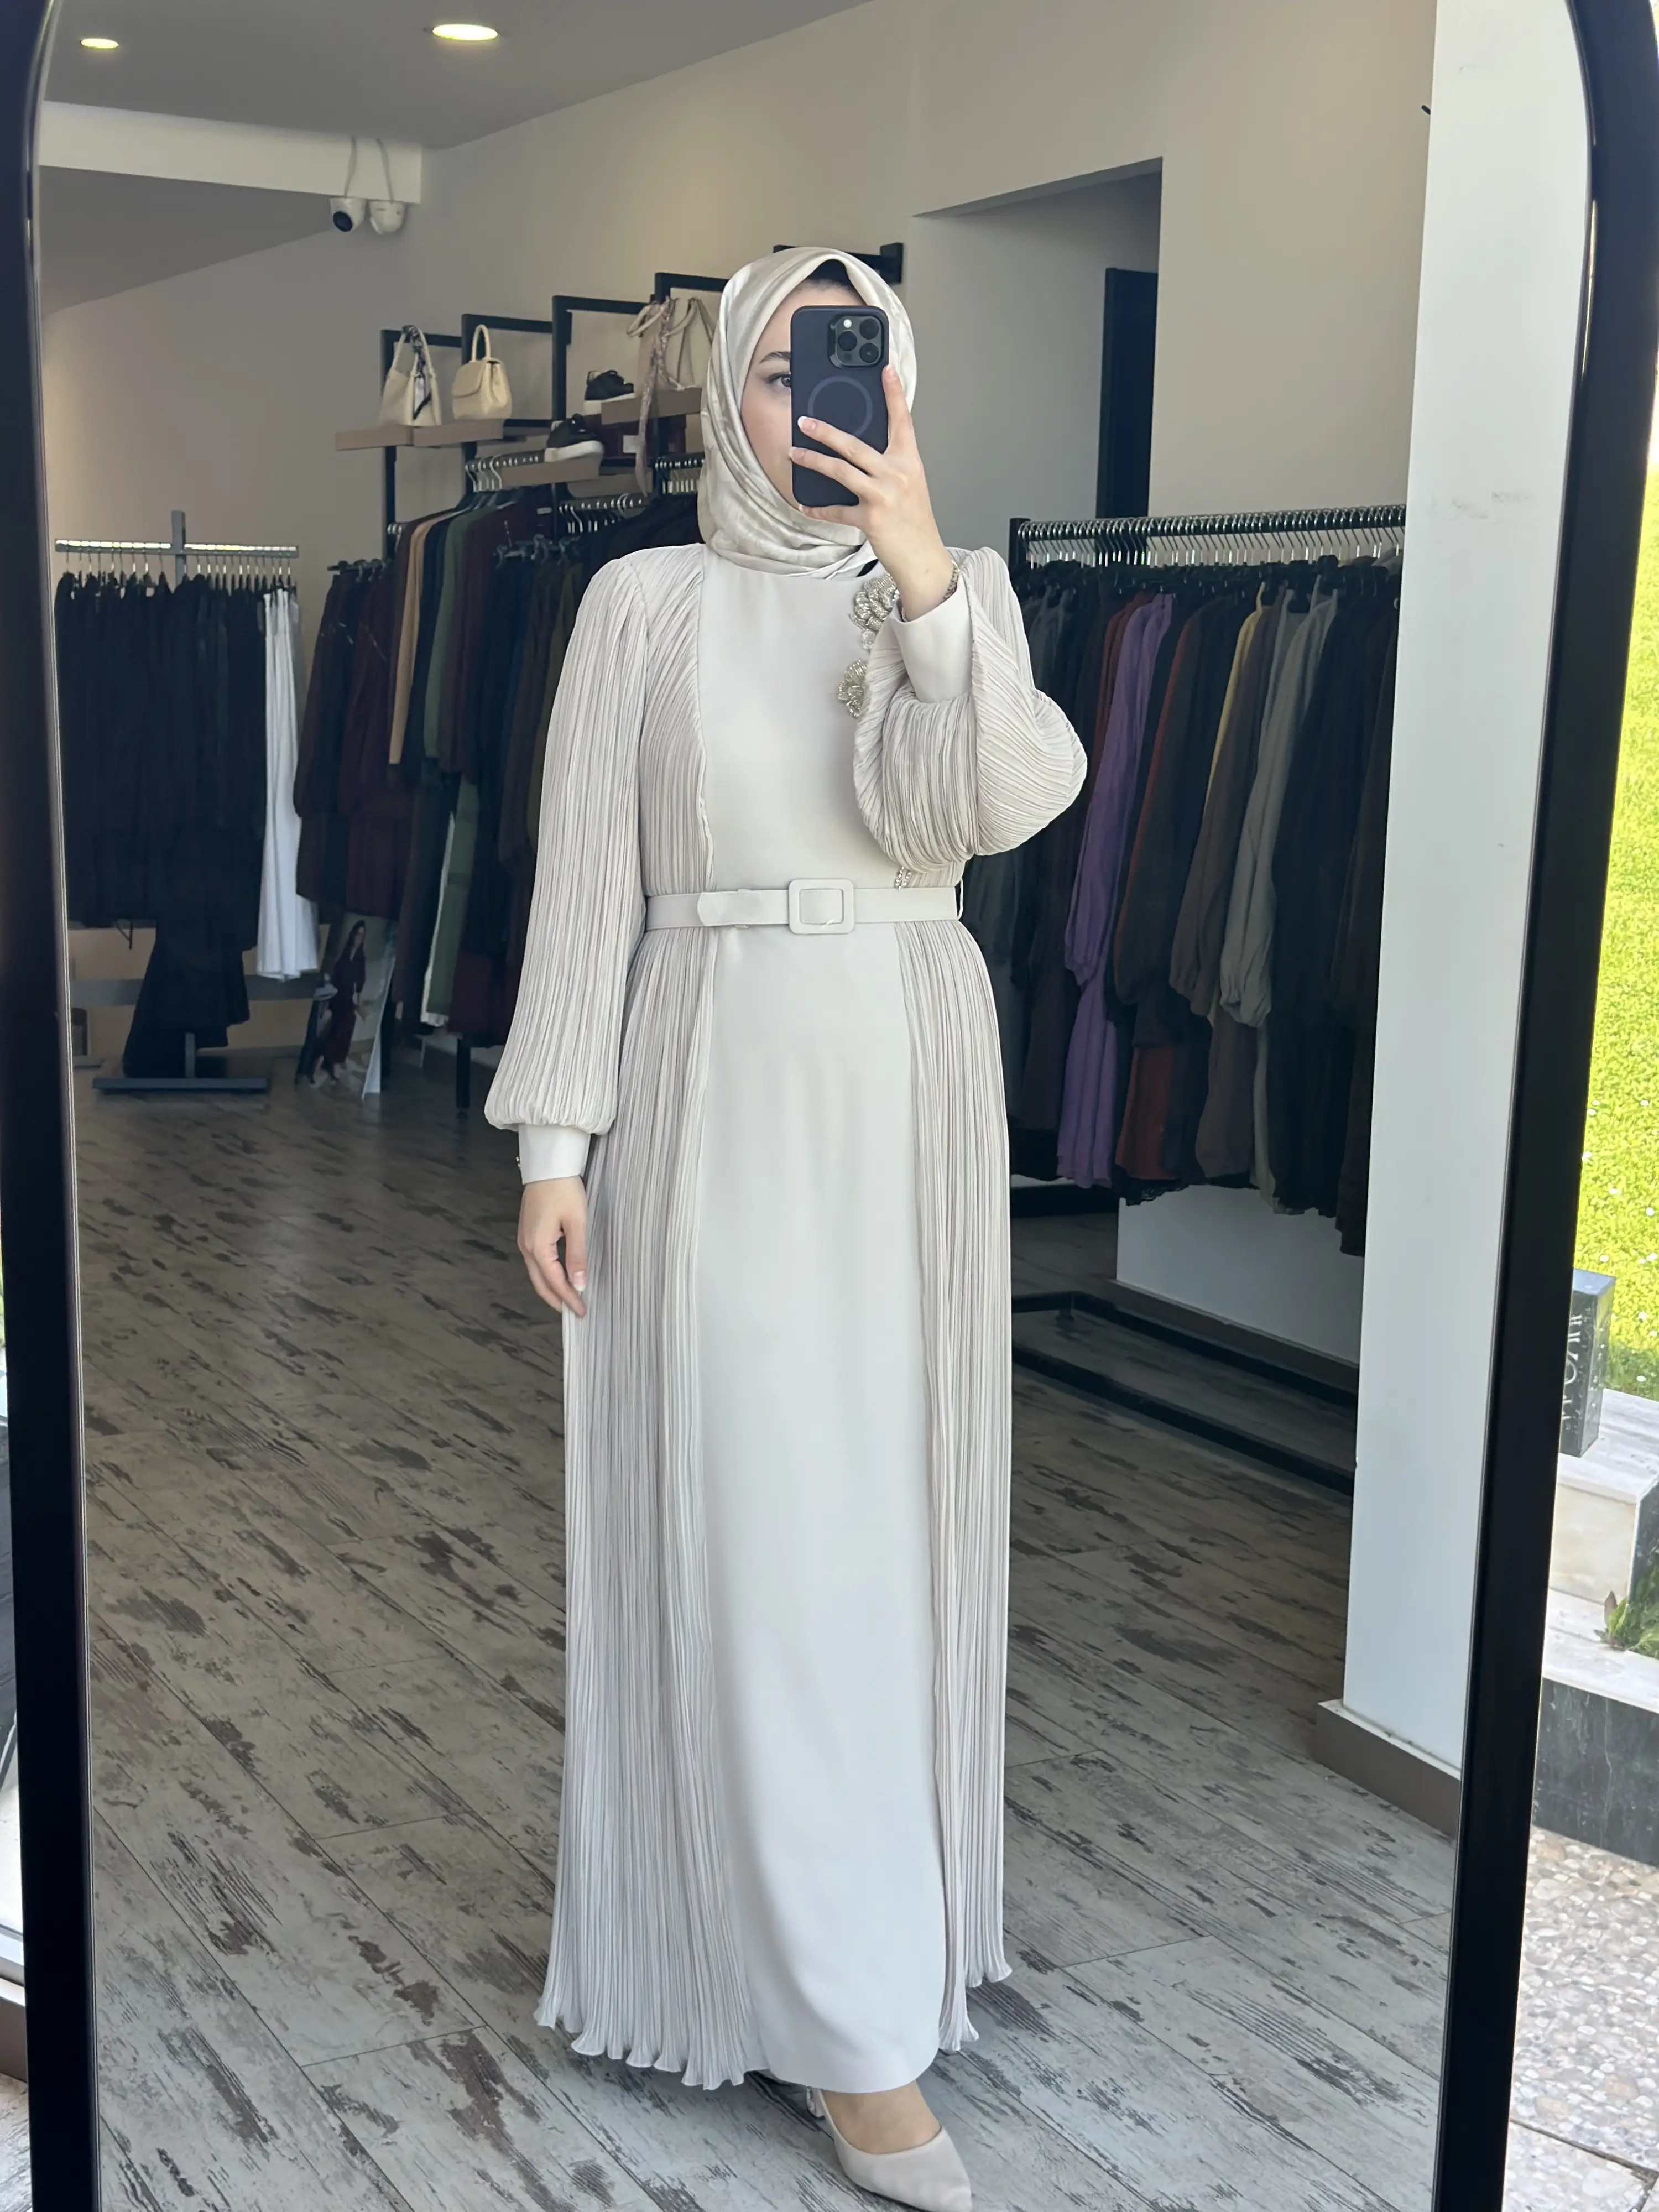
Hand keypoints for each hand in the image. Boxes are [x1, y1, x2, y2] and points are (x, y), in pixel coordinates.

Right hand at [518, 1176, 587, 1317]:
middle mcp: (526, 1246)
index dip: (569, 1299)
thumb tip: (578, 1283)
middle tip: (574, 1313)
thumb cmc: (563, 1189)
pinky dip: (546, 1274)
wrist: (548, 1165)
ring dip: (551, 1289)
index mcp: (538, 1246)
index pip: (555, 1282)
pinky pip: (535, 1262)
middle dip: (557, 1300)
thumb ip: (577, 1255)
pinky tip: (558, 1277)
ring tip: (567, 1300)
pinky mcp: (528, 1232)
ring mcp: (524, 1239)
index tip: (581, 1311)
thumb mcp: (576, 1223)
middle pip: (540, 1283)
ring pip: (536, 1274)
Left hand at [792, 365, 955, 618]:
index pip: (902, 421)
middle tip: (805, 421)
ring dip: (814, 461)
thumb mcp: (910, 484)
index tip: (885, 370)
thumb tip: (860, 450)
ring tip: (795, 453)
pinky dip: (819, 508)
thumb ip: (890, 463)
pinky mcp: (870, 518)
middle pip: (855, 444)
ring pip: (841, 471)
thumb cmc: (914, 521)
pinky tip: (806, 505)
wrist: (922, 557)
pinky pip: (837, 509)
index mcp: (909, 461)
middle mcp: (897, 474)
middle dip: (826, 431)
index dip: (894, 394)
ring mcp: (883, 495)